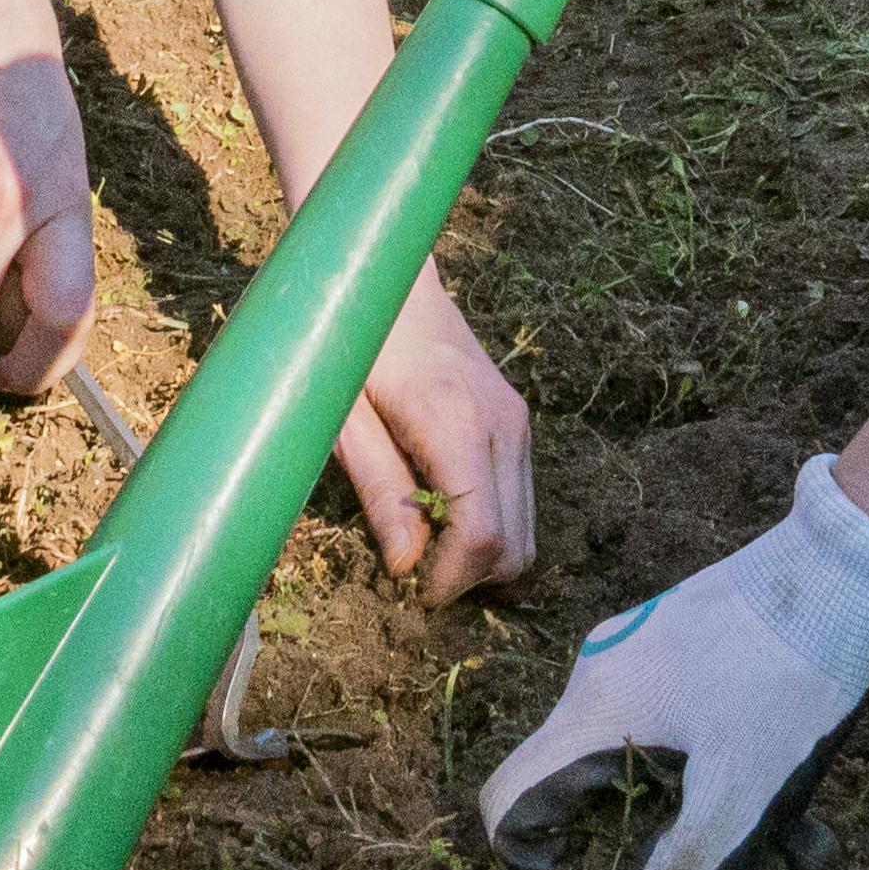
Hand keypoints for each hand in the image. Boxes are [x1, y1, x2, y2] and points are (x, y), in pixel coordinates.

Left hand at [328, 268, 533, 601]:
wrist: (388, 279)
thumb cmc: (348, 346)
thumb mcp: (342, 420)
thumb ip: (378, 491)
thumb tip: (405, 566)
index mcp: (455, 422)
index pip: (482, 534)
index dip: (450, 580)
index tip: (410, 589)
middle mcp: (502, 425)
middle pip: (515, 543)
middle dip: (467, 576)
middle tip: (412, 571)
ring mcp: (516, 422)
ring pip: (526, 529)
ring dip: (481, 557)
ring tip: (425, 545)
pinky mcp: (516, 423)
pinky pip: (520, 500)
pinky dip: (490, 526)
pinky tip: (441, 515)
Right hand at [471, 453, 868, 869]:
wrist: (844, 565)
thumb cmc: (789, 680)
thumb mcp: (743, 793)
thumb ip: (681, 868)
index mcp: (593, 711)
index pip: (505, 798)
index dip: (523, 861)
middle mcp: (595, 672)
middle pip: (564, 776)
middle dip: (613, 833)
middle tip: (686, 858)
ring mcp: (631, 644)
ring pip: (617, 743)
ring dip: (662, 794)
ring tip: (747, 817)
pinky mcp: (669, 631)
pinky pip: (654, 709)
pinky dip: (686, 752)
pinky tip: (758, 763)